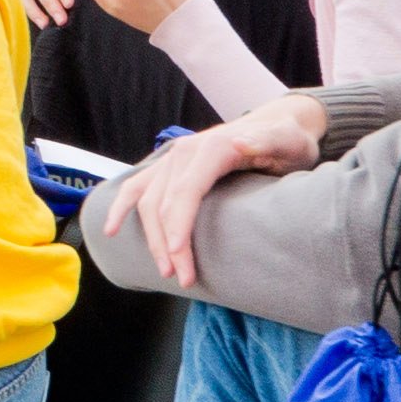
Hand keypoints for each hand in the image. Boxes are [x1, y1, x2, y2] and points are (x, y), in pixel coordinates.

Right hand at [101, 96, 323, 287]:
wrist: (279, 123)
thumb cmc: (288, 139)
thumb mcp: (287, 140)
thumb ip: (267, 142)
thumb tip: (242, 143)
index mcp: (211, 148)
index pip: (186, 191)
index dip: (178, 224)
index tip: (178, 255)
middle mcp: (185, 152)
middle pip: (164, 202)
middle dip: (168, 243)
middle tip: (183, 278)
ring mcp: (174, 159)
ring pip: (148, 201)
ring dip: (151, 237)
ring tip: (166, 270)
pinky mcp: (171, 167)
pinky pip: (138, 188)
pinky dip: (122, 208)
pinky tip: (112, 230)